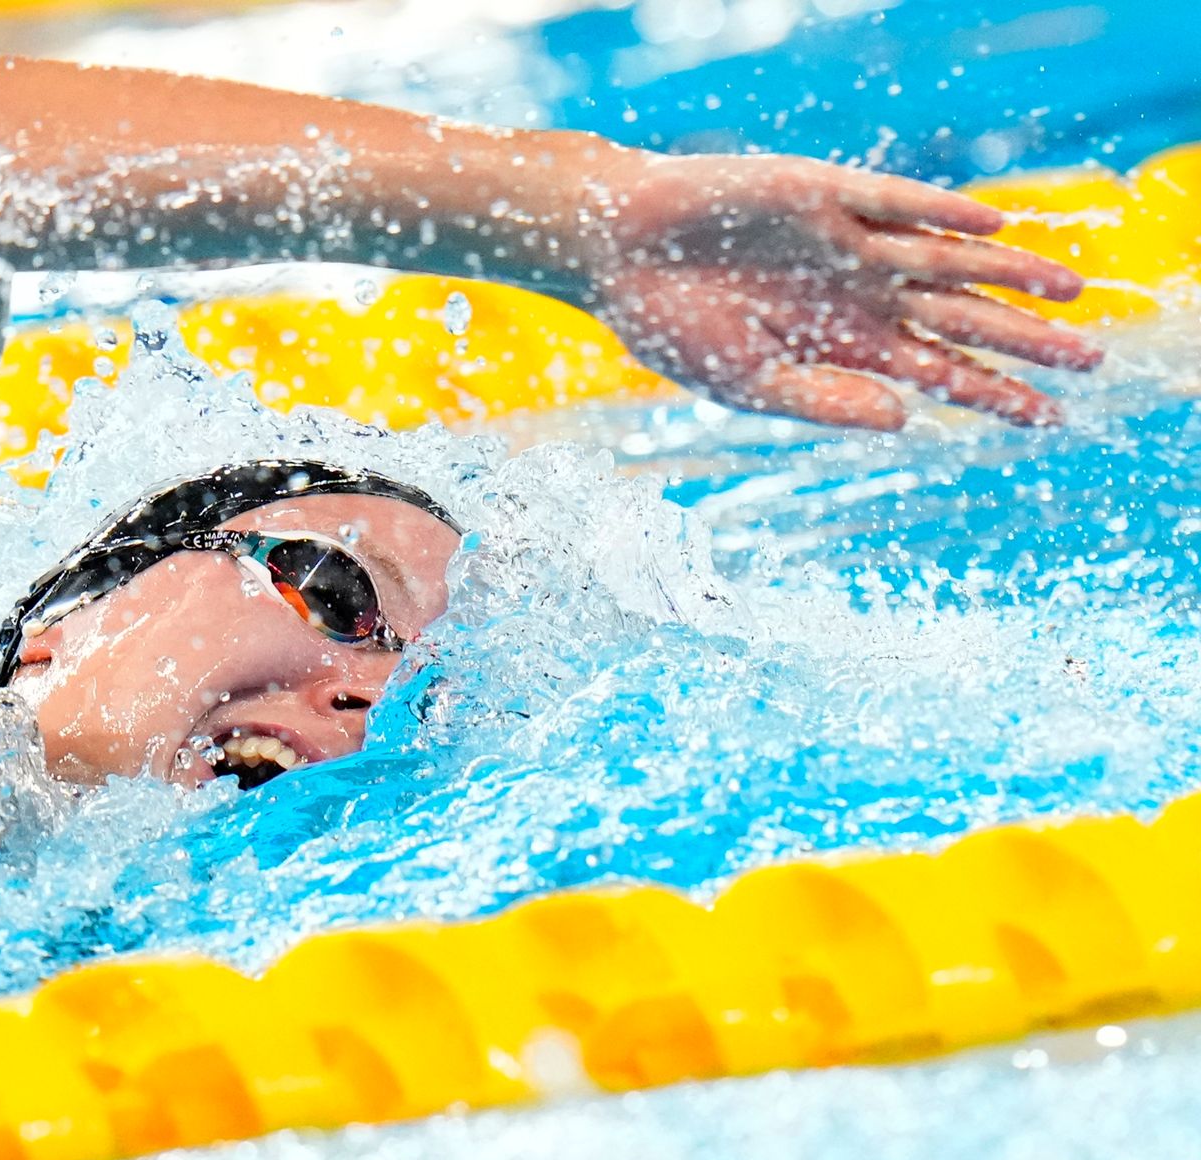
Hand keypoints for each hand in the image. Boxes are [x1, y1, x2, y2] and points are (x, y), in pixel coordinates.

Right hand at [570, 153, 1103, 428]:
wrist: (615, 253)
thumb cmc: (670, 324)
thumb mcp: (747, 384)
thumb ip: (824, 401)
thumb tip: (906, 418)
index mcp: (841, 344)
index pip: (935, 371)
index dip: (989, 393)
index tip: (1044, 419)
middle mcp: (859, 292)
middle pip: (958, 318)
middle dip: (1022, 338)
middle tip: (1090, 359)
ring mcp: (846, 242)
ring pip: (945, 260)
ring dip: (1006, 275)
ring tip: (1068, 291)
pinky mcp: (822, 195)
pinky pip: (895, 203)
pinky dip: (943, 215)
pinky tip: (992, 232)